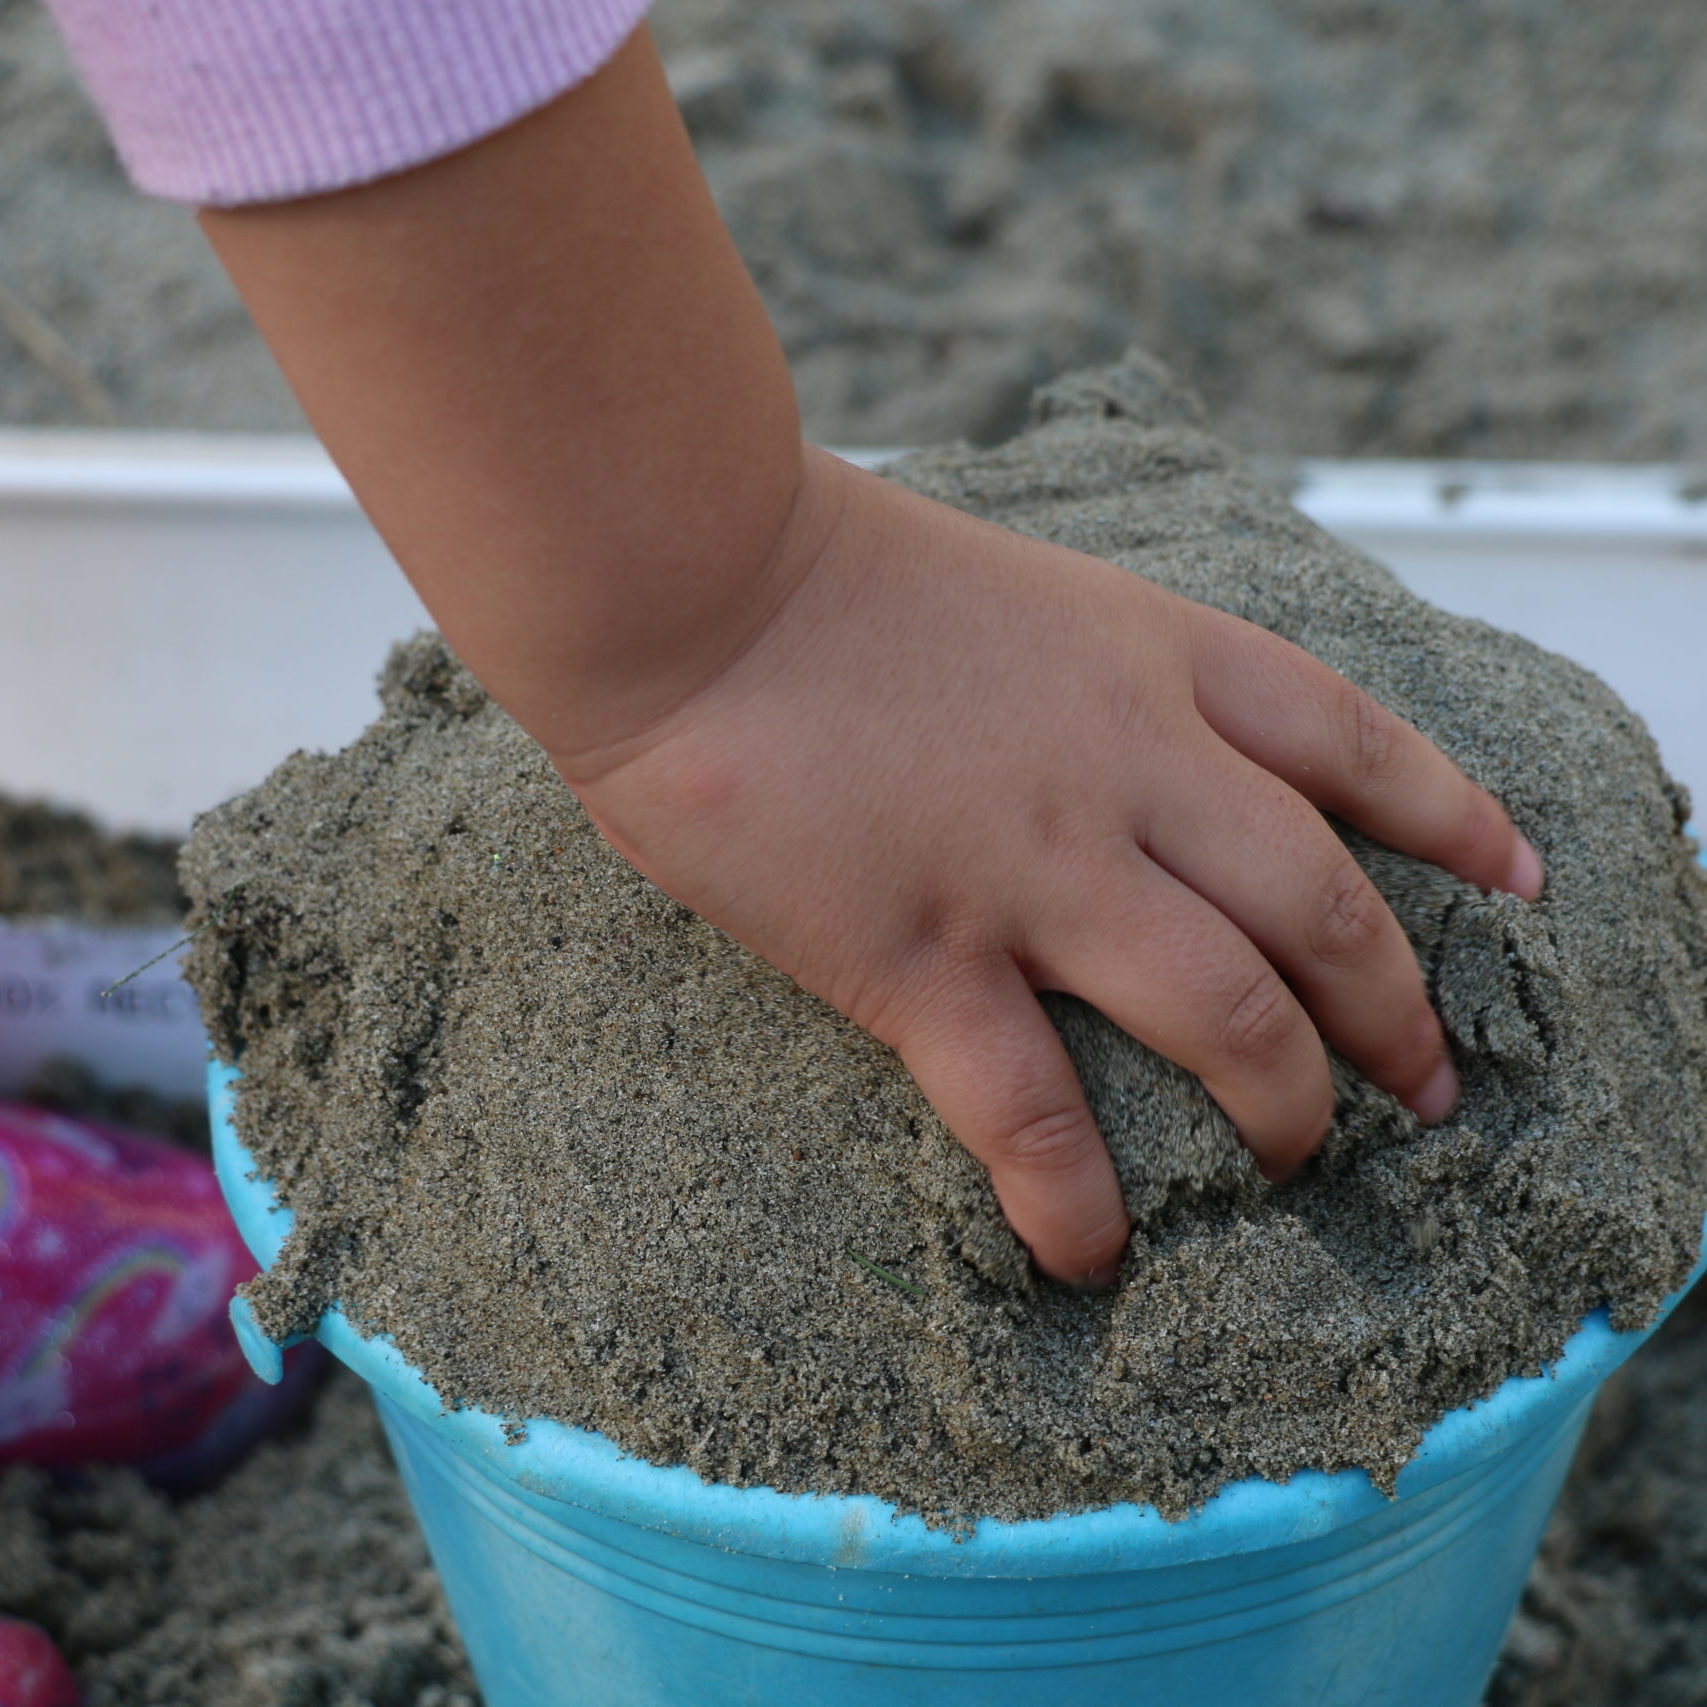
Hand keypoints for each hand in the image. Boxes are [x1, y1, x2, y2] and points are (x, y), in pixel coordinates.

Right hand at [559, 447, 1543, 1287]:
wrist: (691, 578)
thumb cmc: (822, 573)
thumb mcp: (1014, 589)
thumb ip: (1089, 674)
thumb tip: (1117, 752)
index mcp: (1154, 660)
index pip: (1354, 743)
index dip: (1453, 817)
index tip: (1517, 880)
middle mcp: (1128, 766)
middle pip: (1323, 908)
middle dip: (1395, 1010)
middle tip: (1427, 1084)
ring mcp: (1036, 866)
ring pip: (1227, 1014)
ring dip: (1284, 1109)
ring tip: (1298, 1165)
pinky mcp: (922, 955)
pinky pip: (1033, 1108)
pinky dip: (1076, 1198)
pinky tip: (1090, 1251)